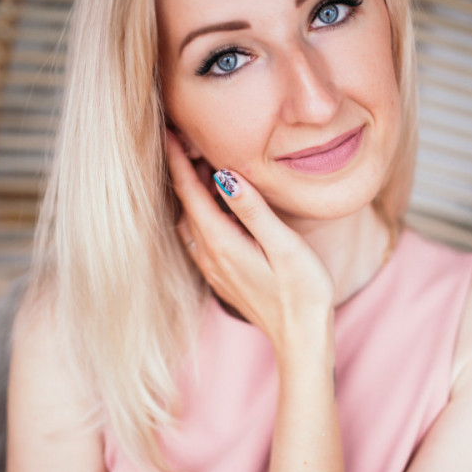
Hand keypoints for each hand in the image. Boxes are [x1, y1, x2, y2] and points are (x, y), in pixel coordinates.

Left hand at [165, 133, 334, 356]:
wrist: (301, 338)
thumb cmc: (302, 291)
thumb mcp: (284, 246)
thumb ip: (253, 210)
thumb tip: (226, 175)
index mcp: (221, 243)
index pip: (190, 193)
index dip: (178, 161)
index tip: (168, 132)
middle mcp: (209, 256)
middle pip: (185, 205)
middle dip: (183, 171)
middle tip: (186, 138)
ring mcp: (213, 268)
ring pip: (190, 221)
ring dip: (192, 194)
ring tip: (203, 167)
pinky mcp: (222, 275)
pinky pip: (199, 236)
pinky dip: (200, 213)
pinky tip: (217, 206)